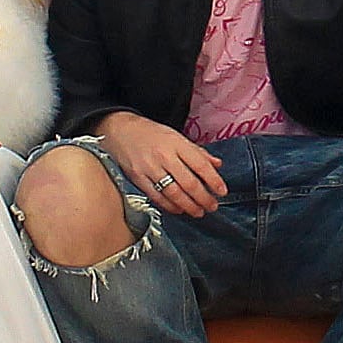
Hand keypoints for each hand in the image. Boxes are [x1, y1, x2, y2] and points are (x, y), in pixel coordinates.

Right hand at [100, 112, 224, 216]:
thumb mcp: (176, 136)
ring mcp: (150, 168)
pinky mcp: (138, 179)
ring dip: (189, 206)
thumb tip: (217, 164)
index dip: (214, 180)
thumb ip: (197, 151)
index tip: (222, 191)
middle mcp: (164, 156)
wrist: (120, 130)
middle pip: (189, 183)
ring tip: (199, 212)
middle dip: (204, 198)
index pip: (200, 165)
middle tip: (213, 206)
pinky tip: (179, 209)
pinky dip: (170, 206)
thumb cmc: (150, 133)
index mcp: (176, 144)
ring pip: (174, 193)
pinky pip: (157, 197)